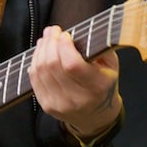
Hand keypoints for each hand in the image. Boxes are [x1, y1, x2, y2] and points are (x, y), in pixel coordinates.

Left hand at [28, 25, 121, 141]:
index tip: (66, 34)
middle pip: (53, 65)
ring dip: (41, 50)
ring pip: (40, 70)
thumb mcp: (111, 66)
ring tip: (46, 39)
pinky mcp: (47, 106)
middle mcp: (77, 98)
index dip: (64, 45)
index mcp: (96, 87)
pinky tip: (41, 53)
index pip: (72, 64)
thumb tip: (77, 32)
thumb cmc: (104, 85)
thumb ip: (99, 48)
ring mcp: (59, 104)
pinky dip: (35, 62)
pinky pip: (34, 79)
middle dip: (50, 42)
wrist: (96, 116)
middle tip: (53, 30)